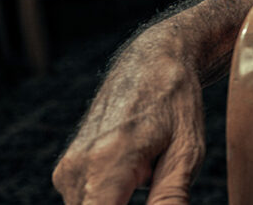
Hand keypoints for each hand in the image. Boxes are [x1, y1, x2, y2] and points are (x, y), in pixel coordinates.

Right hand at [52, 30, 206, 204]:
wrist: (152, 62)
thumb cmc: (176, 102)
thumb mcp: (187, 151)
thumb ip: (170, 198)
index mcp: (107, 162)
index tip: (153, 198)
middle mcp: (77, 167)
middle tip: (154, 178)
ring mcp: (67, 169)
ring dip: (118, 204)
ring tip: (147, 171)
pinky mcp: (66, 170)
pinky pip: (86, 200)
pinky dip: (110, 197)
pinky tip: (134, 172)